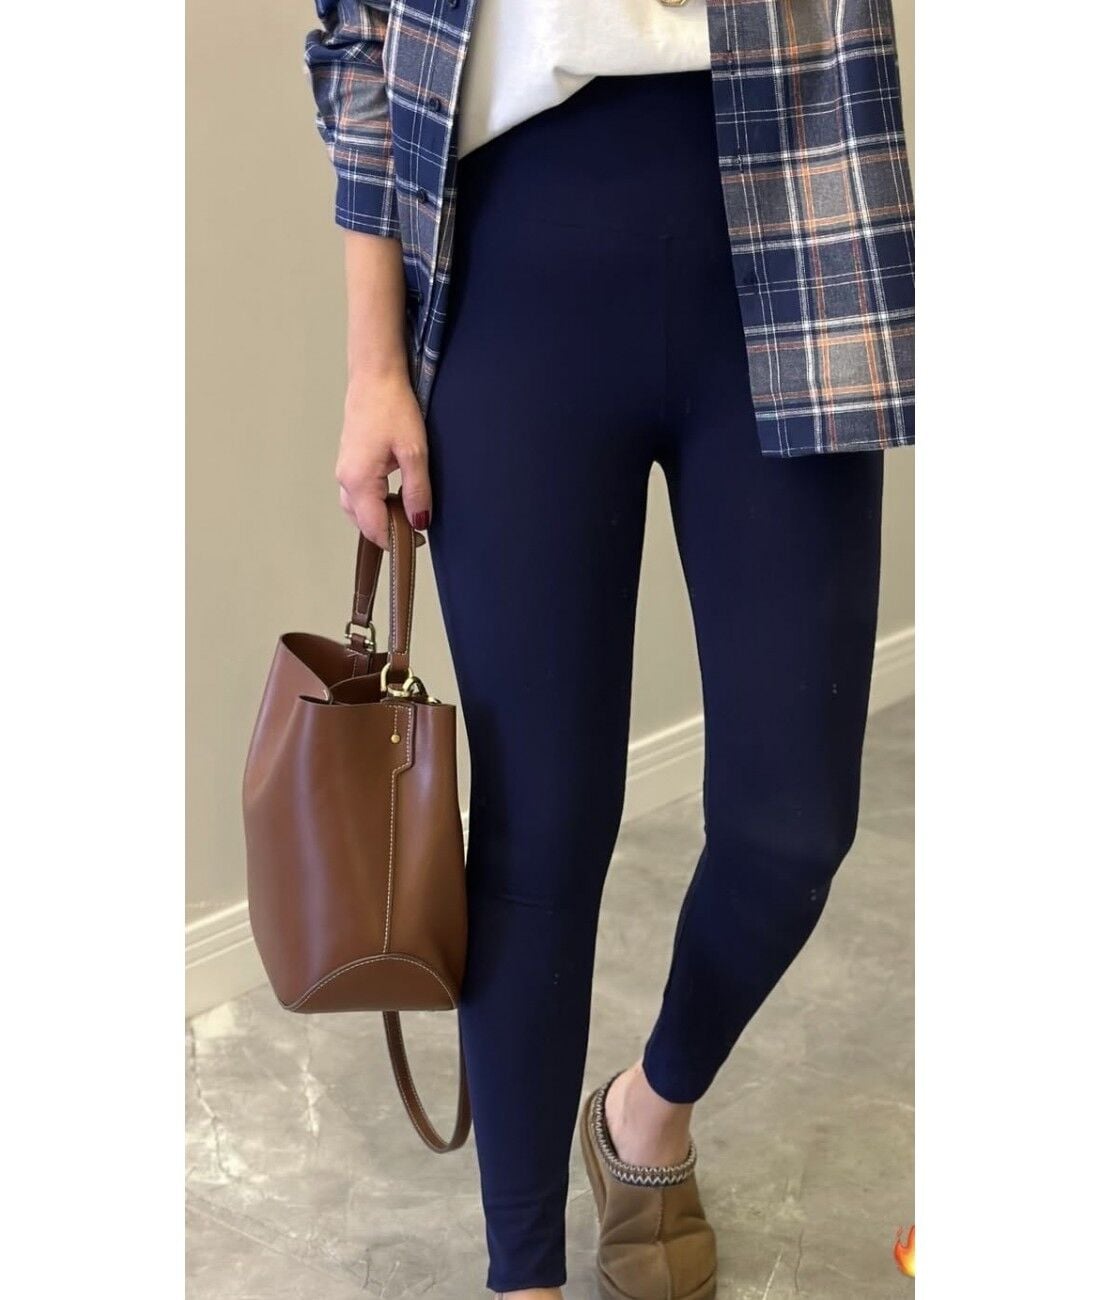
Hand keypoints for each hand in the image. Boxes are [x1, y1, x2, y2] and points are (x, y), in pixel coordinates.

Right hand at [336, 370, 431, 549]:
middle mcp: (345, 480)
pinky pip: (357, 495)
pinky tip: (393, 496)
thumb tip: (419, 522)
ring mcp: (344, 471)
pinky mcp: (348, 462)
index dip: (396, 541)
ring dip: (379, 518)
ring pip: (358, 510)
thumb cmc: (393, 407)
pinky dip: (374, 503)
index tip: (419, 541)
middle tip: (415, 528)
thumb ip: (417, 491)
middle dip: (387, 532)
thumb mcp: (414, 452)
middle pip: (363, 523)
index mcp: (359, 481)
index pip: (375, 528)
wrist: (374, 377)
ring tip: (406, 512)